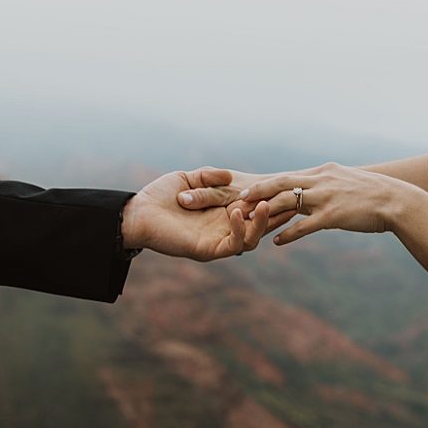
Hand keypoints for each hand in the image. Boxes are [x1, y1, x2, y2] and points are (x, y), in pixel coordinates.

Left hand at [121, 168, 295, 260]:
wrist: (138, 213)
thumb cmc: (160, 196)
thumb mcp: (188, 179)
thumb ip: (210, 176)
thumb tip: (229, 177)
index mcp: (223, 212)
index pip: (254, 208)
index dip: (270, 200)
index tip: (285, 188)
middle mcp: (225, 228)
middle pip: (261, 225)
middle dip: (276, 213)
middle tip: (289, 200)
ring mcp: (219, 240)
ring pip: (252, 238)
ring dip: (261, 223)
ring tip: (264, 205)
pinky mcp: (210, 250)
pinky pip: (234, 245)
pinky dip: (240, 230)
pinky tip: (235, 212)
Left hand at [237, 163, 427, 246]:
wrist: (397, 201)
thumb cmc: (376, 194)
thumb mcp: (349, 181)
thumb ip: (330, 183)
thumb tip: (317, 188)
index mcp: (324, 172)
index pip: (288, 176)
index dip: (266, 184)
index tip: (248, 190)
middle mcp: (322, 181)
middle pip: (280, 183)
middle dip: (257, 191)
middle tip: (238, 200)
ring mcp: (326, 197)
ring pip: (287, 202)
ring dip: (265, 211)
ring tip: (248, 221)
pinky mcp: (333, 215)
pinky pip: (304, 225)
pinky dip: (289, 233)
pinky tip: (277, 242)